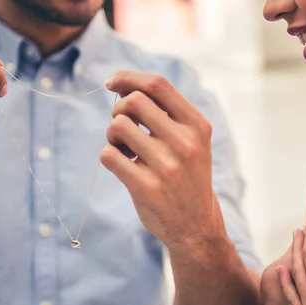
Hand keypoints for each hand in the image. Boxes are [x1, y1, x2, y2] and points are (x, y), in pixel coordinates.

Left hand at [102, 71, 222, 251]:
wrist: (196, 227)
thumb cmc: (187, 177)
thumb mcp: (193, 141)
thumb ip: (167, 113)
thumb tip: (121, 86)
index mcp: (197, 126)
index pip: (157, 85)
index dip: (128, 77)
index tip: (111, 83)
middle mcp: (185, 143)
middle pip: (133, 102)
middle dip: (118, 109)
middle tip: (121, 126)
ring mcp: (166, 166)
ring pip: (118, 126)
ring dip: (112, 134)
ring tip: (123, 148)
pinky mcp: (146, 187)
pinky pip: (108, 155)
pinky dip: (109, 156)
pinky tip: (122, 165)